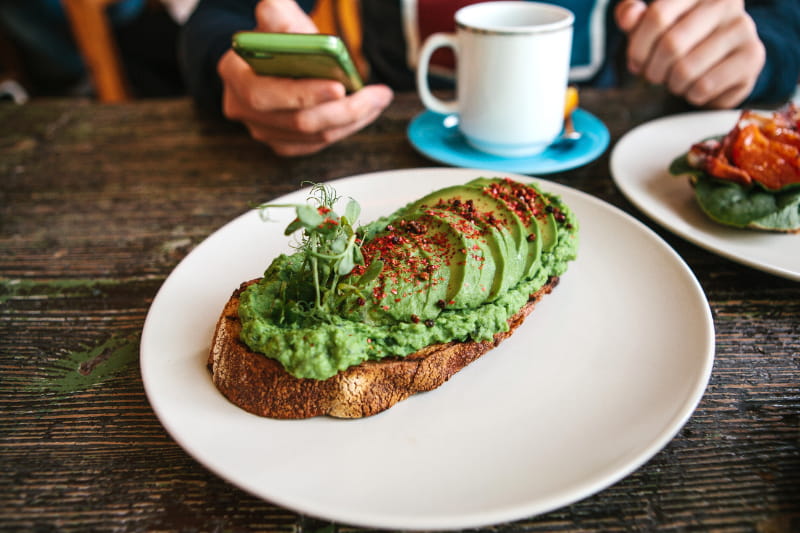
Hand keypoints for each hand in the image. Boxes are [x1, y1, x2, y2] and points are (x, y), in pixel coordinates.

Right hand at [217, 0, 393, 155]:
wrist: (272, 57)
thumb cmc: (278, 36)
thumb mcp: (276, 15)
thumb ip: (276, 13)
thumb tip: (280, 23)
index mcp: (234, 73)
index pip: (264, 94)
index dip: (303, 94)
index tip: (339, 86)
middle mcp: (242, 107)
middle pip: (298, 122)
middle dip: (343, 111)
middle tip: (376, 96)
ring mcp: (262, 130)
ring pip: (314, 136)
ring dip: (353, 120)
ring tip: (378, 99)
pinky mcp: (282, 143)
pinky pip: (318, 144)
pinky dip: (346, 129)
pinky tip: (365, 112)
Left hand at [615, 0, 765, 107]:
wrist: (721, 62)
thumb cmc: (680, 39)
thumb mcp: (650, 23)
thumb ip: (632, 15)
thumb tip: (629, 16)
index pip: (657, 17)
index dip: (638, 47)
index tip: (636, 61)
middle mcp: (725, 2)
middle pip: (671, 45)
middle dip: (654, 70)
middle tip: (655, 75)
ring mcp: (743, 28)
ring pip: (686, 69)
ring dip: (673, 84)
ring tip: (677, 80)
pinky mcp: (752, 57)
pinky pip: (704, 86)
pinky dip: (691, 94)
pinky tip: (696, 86)